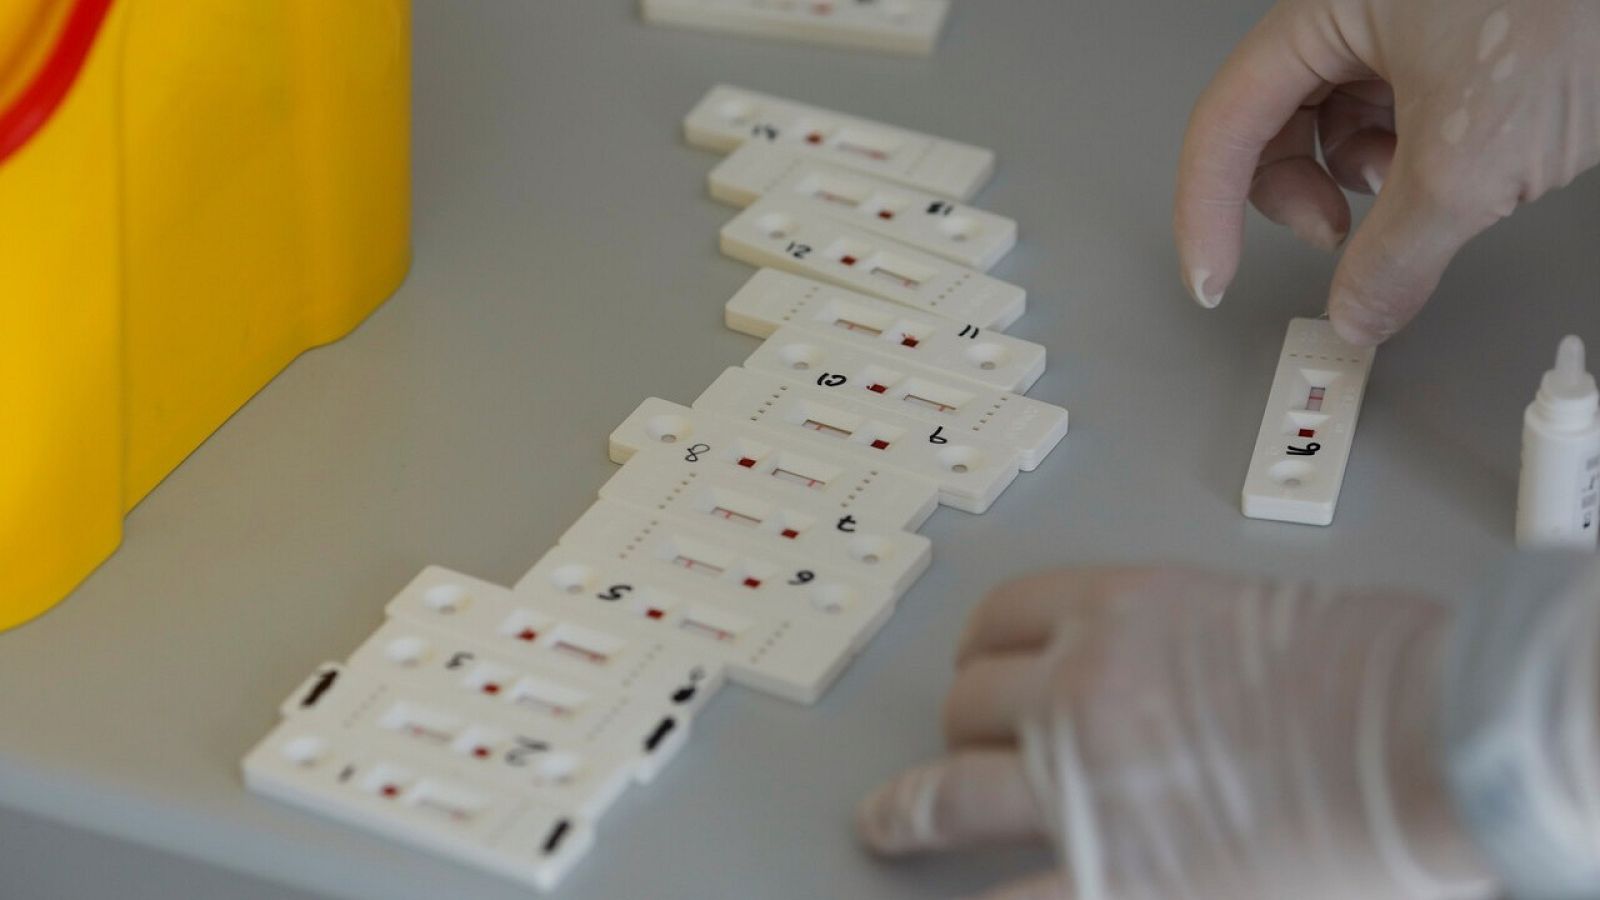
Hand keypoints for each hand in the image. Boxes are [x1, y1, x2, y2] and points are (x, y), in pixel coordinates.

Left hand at [855, 568, 1492, 899]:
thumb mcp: (1262, 614)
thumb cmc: (1382, 667)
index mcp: (1122, 610)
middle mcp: (1081, 685)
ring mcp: (1083, 782)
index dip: (986, 647)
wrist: (1433, 732)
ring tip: (888, 822)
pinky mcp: (1110, 873)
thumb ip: (1193, 645)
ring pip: (950, 787)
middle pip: (972, 700)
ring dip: (913, 807)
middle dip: (964, 723)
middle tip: (961, 743)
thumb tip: (1186, 677)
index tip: (981, 665)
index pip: (1006, 616)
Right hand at [1174, 0, 1599, 344]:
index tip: (1214, 279)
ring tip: (1425, 190)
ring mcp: (1405, 21)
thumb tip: (1357, 313)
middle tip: (1336, 242)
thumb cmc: (1583, 9)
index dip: (1209, 210)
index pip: (1227, 120)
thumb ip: (1396, 254)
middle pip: (1273, 124)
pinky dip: (1414, 161)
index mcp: (1327, 7)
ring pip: (1338, 125)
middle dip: (1299, 194)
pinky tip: (1462, 167)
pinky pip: (1396, 116)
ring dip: (1366, 181)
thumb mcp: (1473, 159)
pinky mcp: (1453, 40)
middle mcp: (1355, 8)